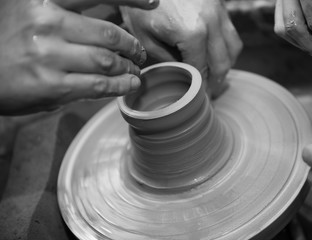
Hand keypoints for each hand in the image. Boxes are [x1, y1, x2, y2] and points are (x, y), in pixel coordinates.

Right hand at [0, 0, 157, 114]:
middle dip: (132, 45)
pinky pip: (99, 85)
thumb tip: (111, 19)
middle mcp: (46, 23)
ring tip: (135, 70)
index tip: (153, 2)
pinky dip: (121, 86)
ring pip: (108, 61)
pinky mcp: (53, 87)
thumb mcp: (31, 12)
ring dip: (129, 67)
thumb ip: (68, 13)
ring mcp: (49, 56)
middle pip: (110, 34)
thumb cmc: (9, 41)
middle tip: (139, 53)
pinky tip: (129, 85)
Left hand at [120, 0, 242, 97]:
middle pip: (223, 63)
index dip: (202, 88)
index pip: (202, 70)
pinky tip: (215, 53)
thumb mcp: (145, 38)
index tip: (200, 98)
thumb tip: (183, 74)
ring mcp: (218, 10)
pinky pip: (230, 30)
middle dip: (217, 81)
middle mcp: (212, 22)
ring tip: (214, 74)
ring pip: (233, 47)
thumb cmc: (141, 4)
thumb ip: (167, 60)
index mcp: (193, 34)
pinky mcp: (219, 2)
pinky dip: (226, 46)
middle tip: (210, 92)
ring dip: (225, 64)